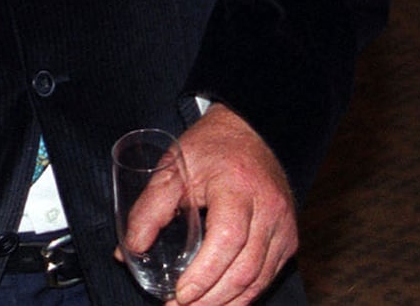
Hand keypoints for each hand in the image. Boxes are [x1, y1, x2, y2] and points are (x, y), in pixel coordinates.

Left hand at [167, 104, 297, 304]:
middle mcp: (269, 209)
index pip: (227, 239)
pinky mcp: (289, 238)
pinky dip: (245, 295)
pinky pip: (268, 276)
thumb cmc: (209, 148)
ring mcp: (284, 226)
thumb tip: (130, 249)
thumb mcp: (172, 168)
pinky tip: (221, 302)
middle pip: (246, 268)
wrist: (248, 132)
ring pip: (260, 280)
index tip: (180, 294)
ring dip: (228, 303)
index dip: (205, 273)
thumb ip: (149, 208)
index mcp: (238, 187)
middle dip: (212, 298)